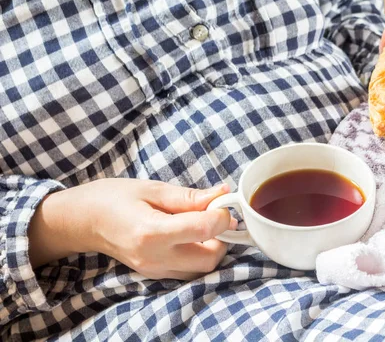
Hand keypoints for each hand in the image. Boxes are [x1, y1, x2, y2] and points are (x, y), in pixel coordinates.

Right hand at [28, 179, 235, 279]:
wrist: (82, 221)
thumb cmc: (114, 198)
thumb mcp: (152, 188)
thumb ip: (189, 196)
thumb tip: (222, 195)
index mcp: (152, 232)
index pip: (204, 229)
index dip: (222, 215)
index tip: (223, 202)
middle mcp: (155, 258)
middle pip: (211, 258)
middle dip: (223, 238)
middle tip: (215, 217)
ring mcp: (155, 270)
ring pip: (202, 270)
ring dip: (213, 248)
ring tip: (202, 226)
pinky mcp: (155, 275)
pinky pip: (189, 272)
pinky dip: (198, 255)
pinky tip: (191, 237)